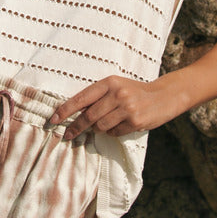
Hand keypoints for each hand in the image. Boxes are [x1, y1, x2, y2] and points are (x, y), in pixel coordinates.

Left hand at [51, 75, 170, 138]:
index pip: (82, 97)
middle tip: (68, 135)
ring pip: (101, 126)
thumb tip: (75, 114)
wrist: (163, 96)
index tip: (53, 119)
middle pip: (89, 115)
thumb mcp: (116, 86)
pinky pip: (114, 132)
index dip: (65, 110)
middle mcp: (117, 93)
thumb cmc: (134, 91)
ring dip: (99, 129)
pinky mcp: (135, 121)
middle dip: (76, 127)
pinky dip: (113, 132)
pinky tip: (120, 125)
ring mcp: (127, 108)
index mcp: (110, 82)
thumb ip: (98, 97)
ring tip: (107, 123)